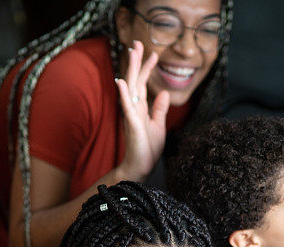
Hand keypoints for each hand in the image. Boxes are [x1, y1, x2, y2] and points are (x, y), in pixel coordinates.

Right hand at [115, 40, 169, 181]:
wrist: (140, 167)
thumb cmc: (146, 148)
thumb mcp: (158, 125)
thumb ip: (159, 109)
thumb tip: (162, 93)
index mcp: (140, 108)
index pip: (143, 84)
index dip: (148, 68)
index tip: (154, 54)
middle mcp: (133, 108)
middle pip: (134, 80)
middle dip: (137, 62)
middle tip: (137, 43)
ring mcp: (131, 115)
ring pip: (130, 88)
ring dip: (131, 70)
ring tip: (131, 53)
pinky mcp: (131, 124)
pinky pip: (126, 106)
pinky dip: (124, 93)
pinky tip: (122, 81)